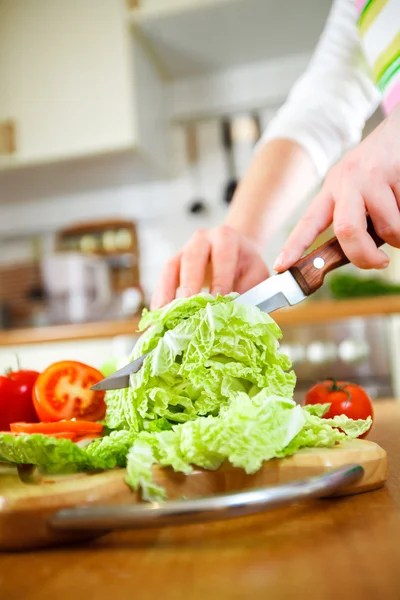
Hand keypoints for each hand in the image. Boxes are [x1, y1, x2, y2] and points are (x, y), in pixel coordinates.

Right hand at [151, 225, 268, 308]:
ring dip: (167, 292)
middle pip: (192, 258)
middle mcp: (201, 240)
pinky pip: (162, 280)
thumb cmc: (245, 266)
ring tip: (166, 315)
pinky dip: (160, 297)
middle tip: (188, 306)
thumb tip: (238, 311)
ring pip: (171, 268)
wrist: (234, 252)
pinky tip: (158, 316)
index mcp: (226, 238)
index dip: (220, 278)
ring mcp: (183, 251)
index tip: (217, 300)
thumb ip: (251, 289)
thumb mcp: (256, 273)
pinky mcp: (173, 265)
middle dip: (189, 283)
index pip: (222, 257)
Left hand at [273, 104, 399, 271]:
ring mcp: (372, 176)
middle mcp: (347, 181)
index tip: (281, 266)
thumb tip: (357, 254)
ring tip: (399, 219)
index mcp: (331, 189)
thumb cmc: (378, 168)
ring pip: (388, 227)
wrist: (399, 130)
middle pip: (347, 231)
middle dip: (364, 255)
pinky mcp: (396, 172)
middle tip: (379, 262)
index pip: (308, 222)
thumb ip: (351, 216)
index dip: (294, 246)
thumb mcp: (354, 187)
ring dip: (399, 236)